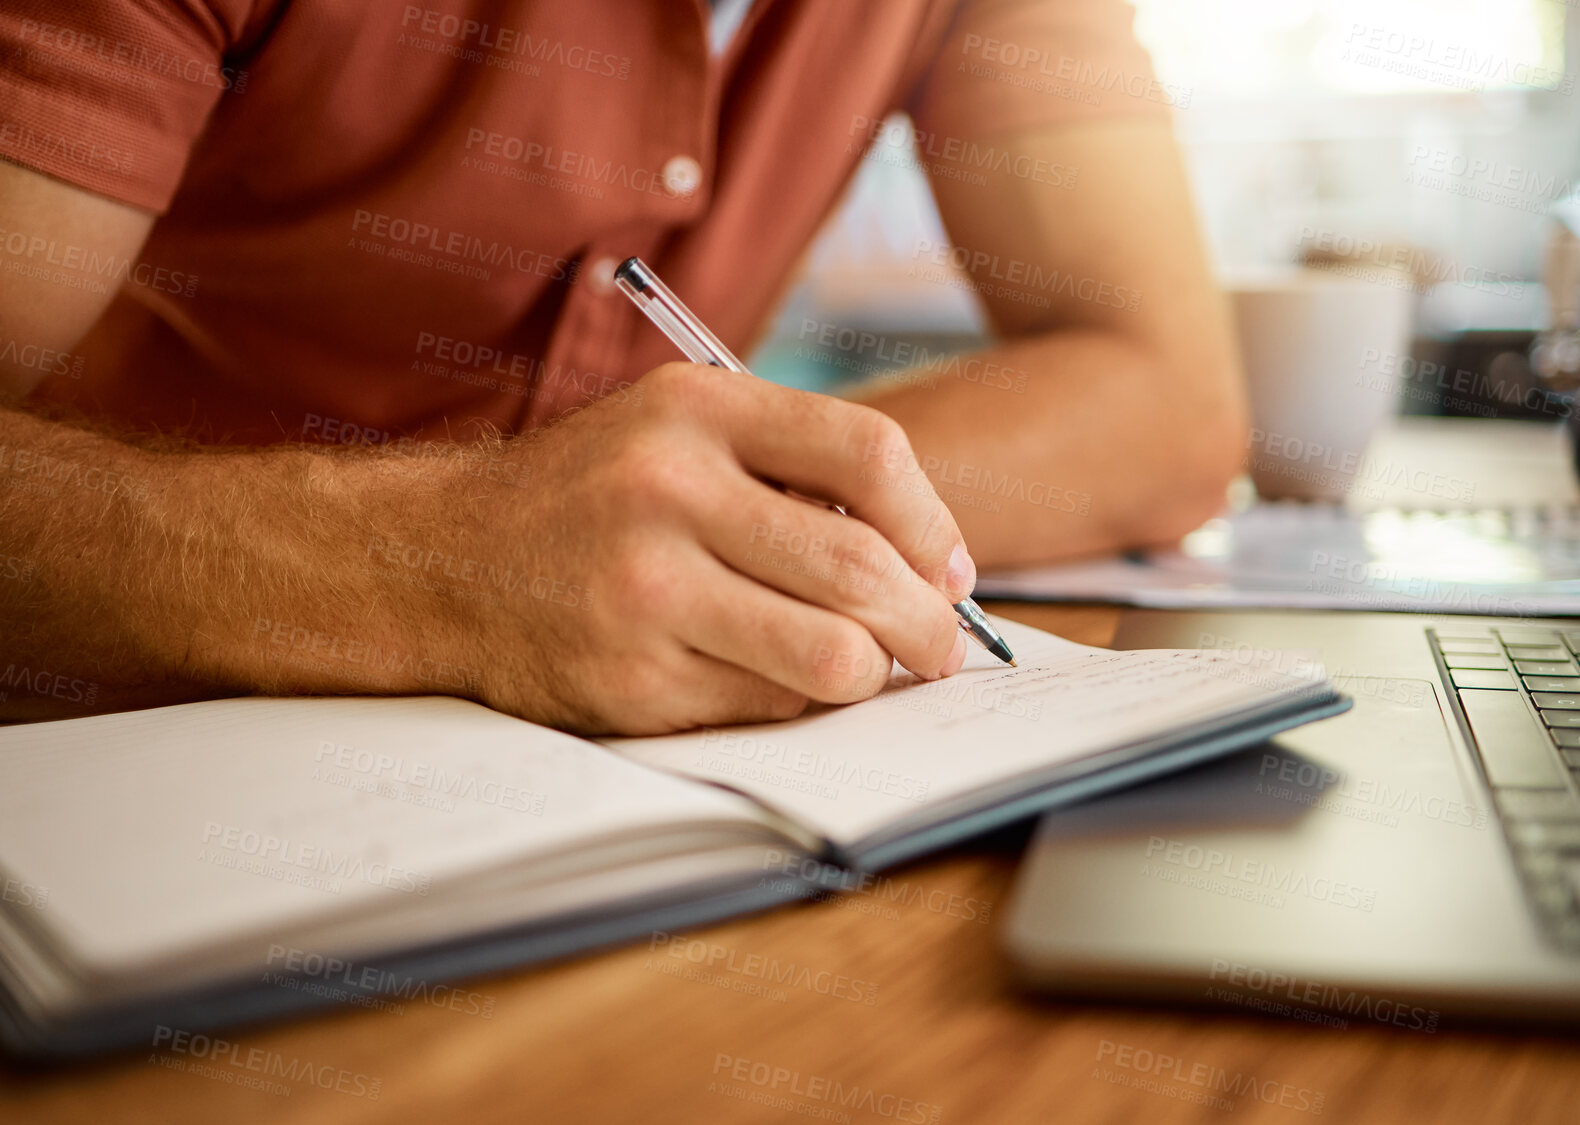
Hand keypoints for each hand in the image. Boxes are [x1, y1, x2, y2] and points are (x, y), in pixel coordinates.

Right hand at [450, 363, 975, 734]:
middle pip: (864, 568)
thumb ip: (792, 466)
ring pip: (833, 655)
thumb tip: (931, 557)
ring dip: (874, 673)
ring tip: (870, 668)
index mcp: (695, 411)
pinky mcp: (631, 678)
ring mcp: (646, 591)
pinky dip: (794, 698)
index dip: (933, 522)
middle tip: (942, 644)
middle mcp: (668, 491)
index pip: (870, 455)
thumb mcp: (676, 431)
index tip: (945, 566)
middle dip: (930, 623)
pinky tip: (771, 675)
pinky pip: (768, 703)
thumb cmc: (589, 496)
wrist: (442, 561)